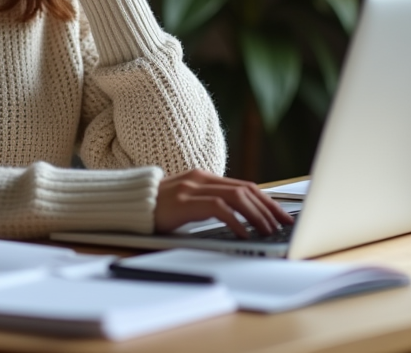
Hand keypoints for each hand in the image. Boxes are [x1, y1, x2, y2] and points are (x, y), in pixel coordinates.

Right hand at [153, 169, 293, 236]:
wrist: (128, 205)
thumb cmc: (157, 208)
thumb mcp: (188, 202)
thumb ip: (209, 203)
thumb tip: (239, 217)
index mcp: (203, 177)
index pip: (244, 186)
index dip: (267, 201)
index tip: (282, 215)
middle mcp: (200, 179)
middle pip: (245, 189)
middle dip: (268, 208)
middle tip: (282, 224)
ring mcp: (192, 188)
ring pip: (236, 197)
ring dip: (256, 215)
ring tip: (267, 230)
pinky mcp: (184, 202)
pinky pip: (219, 209)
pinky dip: (236, 221)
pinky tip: (244, 233)